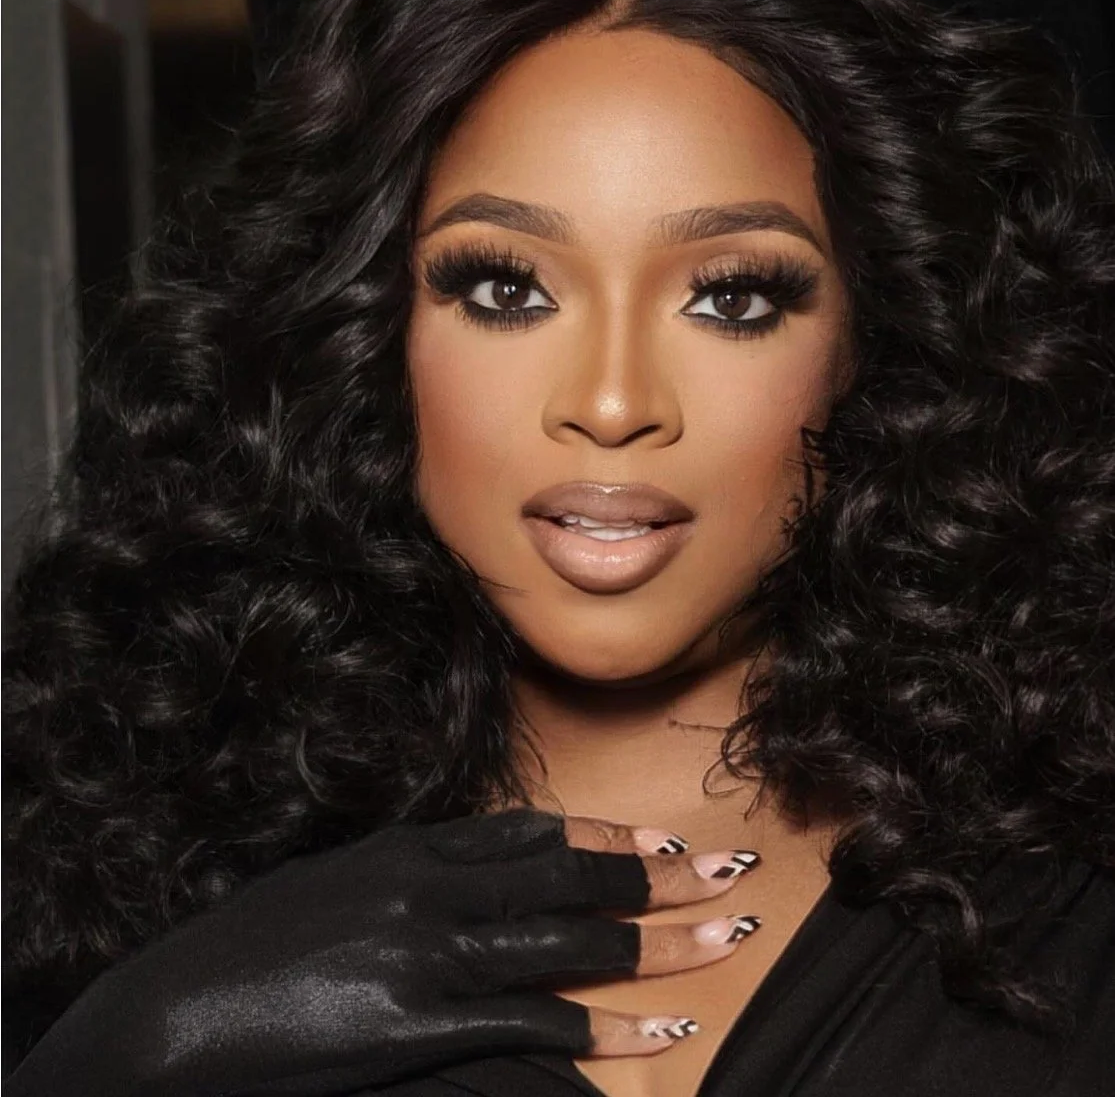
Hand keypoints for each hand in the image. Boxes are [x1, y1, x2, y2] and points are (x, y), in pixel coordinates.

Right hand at [7, 808, 761, 1095]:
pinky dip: (605, 1028)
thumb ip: (398, 881)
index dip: (602, 837)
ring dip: (657, 942)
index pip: (526, 832)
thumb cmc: (241, 956)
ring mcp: (426, 952)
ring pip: (567, 939)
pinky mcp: (418, 1022)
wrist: (169, 1018)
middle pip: (566, 876)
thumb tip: (452, 878)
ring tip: (728, 936)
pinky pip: (534, 1021)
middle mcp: (427, 888)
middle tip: (726, 871)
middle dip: (655, 877)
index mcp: (405, 850)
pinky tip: (660, 1036)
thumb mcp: (327, 892)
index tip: (660, 842)